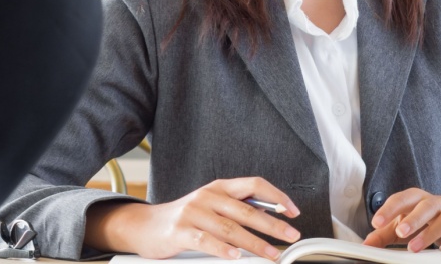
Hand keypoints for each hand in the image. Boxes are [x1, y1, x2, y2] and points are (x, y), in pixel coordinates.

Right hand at [85, 177, 301, 259]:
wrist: (146, 225)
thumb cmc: (185, 218)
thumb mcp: (212, 206)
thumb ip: (237, 209)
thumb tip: (272, 217)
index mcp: (218, 188)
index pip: (253, 184)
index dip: (276, 196)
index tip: (293, 211)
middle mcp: (207, 196)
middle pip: (245, 209)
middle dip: (272, 224)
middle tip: (290, 236)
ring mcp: (192, 213)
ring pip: (229, 227)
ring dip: (254, 243)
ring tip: (270, 254)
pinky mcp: (179, 231)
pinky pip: (205, 240)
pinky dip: (222, 249)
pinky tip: (235, 257)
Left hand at [363, 188, 440, 251]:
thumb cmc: (426, 219)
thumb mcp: (404, 224)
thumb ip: (384, 234)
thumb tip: (366, 245)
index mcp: (418, 199)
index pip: (403, 198)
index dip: (389, 208)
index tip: (376, 222)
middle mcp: (438, 203)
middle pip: (427, 205)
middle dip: (413, 218)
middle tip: (400, 232)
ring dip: (431, 232)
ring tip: (415, 247)